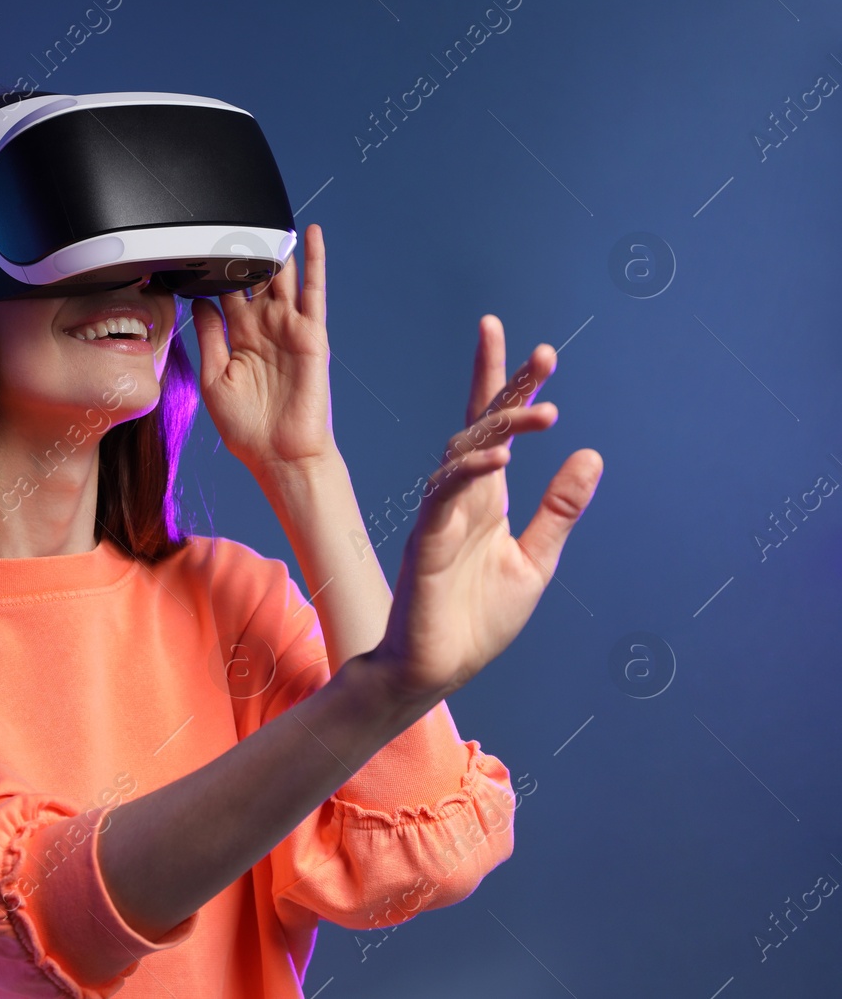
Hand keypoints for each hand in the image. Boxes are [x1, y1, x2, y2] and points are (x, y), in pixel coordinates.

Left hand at [191, 223, 333, 472]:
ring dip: (276, 251)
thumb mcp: (213, 379)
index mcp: (239, 340)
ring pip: (282, 279)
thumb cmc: (248, 428)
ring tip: (265, 219)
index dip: (214, 274)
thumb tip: (200, 302)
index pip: (226, 296)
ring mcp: (289, 329)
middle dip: (244, 254)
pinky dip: (315, 261)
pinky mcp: (311, 333)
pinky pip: (315, 291)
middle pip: (254, 281)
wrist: (280, 456)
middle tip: (231, 226)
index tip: (198, 250)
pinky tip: (311, 235)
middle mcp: (264, 330)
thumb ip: (209, 338)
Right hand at [368, 316, 603, 704]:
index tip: (540, 349)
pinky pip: (444, 494)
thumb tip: (591, 454)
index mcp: (487, 497)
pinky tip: (500, 459)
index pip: (498, 429)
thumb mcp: (535, 562)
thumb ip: (559, 510)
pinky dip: (470, 472)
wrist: (437, 668)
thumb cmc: (480, 620)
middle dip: (507, 384)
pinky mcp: (426, 539)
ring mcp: (441, 514)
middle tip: (544, 352)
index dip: (511, 386)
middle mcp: (462, 495)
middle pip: (482, 424)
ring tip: (546, 411)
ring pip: (464, 451)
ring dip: (503, 427)